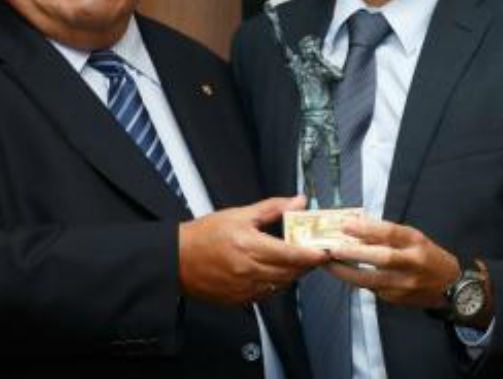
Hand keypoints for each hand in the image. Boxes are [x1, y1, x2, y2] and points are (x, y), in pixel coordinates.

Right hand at [179, 195, 329, 304]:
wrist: (177, 259)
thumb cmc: (203, 236)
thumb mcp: (239, 214)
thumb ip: (272, 208)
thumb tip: (296, 201)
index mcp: (250, 247)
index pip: (291, 254)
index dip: (312, 255)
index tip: (325, 251)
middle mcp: (249, 271)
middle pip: (290, 272)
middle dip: (306, 264)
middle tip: (315, 253)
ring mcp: (245, 289)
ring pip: (281, 284)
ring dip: (293, 274)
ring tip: (296, 261)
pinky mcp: (239, 300)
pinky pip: (268, 294)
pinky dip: (277, 283)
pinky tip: (275, 272)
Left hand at [325, 218, 458, 308]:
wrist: (449, 287)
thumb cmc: (427, 256)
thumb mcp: (413, 237)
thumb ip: (386, 233)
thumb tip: (356, 224)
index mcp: (417, 243)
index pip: (391, 233)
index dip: (367, 229)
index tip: (345, 224)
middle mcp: (413, 264)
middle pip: (382, 258)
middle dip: (354, 253)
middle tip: (331, 248)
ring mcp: (404, 284)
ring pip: (371, 279)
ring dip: (346, 272)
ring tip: (328, 264)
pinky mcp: (396, 299)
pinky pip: (371, 288)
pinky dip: (355, 280)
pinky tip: (342, 273)